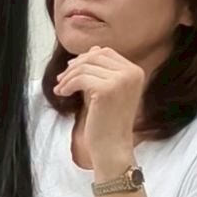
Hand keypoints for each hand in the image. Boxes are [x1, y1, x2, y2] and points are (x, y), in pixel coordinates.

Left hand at [51, 46, 146, 170]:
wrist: (113, 147)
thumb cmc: (108, 122)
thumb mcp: (109, 90)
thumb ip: (103, 71)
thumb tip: (91, 50)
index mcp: (135, 71)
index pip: (106, 52)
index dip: (86, 58)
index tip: (71, 69)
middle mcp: (132, 73)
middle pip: (95, 56)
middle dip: (75, 66)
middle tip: (61, 79)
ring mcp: (121, 80)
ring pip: (85, 66)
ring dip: (68, 77)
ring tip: (60, 89)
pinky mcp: (108, 90)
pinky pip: (80, 78)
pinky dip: (67, 85)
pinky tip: (62, 94)